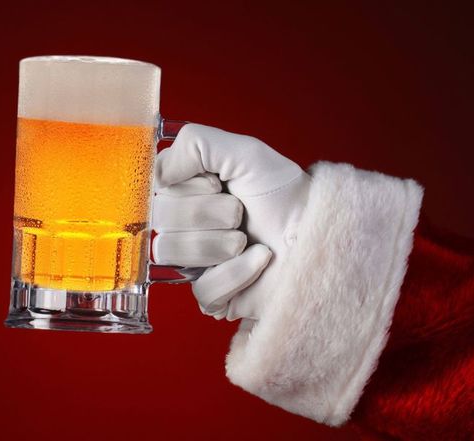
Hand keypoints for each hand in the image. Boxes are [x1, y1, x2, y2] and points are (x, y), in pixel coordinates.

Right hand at [152, 123, 310, 319]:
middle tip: (240, 212)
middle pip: (161, 220)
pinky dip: (237, 272)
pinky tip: (259, 260)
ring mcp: (194, 263)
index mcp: (185, 192)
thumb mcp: (244, 153)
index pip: (155, 188)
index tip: (219, 183)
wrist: (318, 234)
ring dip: (220, 242)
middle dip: (209, 212)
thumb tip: (160, 175)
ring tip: (248, 238)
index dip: (188, 186)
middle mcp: (183, 227)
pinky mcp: (212, 297)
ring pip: (171, 252)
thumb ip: (195, 144)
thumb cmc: (283, 194)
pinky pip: (201, 289)